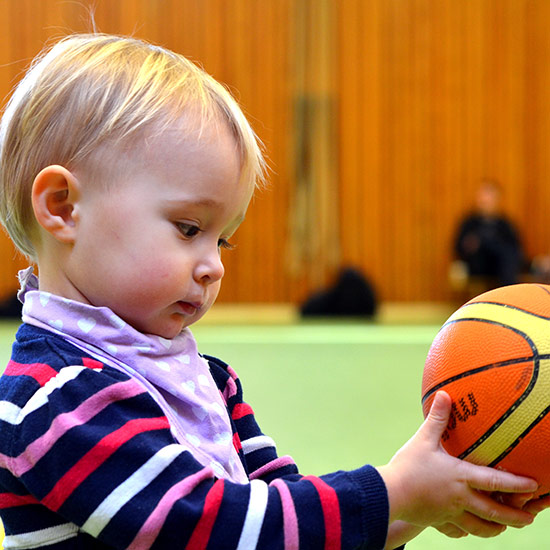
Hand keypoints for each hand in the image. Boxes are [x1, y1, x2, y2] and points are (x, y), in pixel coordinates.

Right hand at [378, 391, 537, 537]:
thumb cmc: (407, 466)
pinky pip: (457, 532)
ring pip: (480, 528)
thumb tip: (444, 394)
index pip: (495, 481)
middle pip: (494, 512)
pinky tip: (466, 531)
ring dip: (495, 529)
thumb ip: (437, 418)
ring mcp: (450, 513)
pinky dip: (465, 533)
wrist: (389, 494)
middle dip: (514, 516)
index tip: (534, 485)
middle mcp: (460, 498)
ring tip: (504, 528)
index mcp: (460, 477)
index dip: (516, 483)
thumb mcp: (423, 439)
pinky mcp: (438, 522)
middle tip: (529, 518)